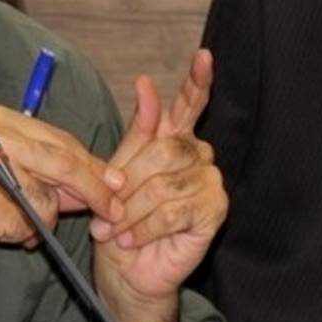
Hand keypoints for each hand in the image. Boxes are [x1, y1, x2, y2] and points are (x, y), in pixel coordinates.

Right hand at [0, 104, 124, 260]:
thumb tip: (100, 182)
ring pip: (48, 198)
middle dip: (95, 190)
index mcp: (2, 120)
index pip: (62, 141)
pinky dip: (22, 233)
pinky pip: (29, 224)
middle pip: (65, 163)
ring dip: (40, 218)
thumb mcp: (5, 168)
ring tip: (10, 219)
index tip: (116, 184)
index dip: (93, 165)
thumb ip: (48, 171)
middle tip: (113, 210)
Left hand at [90, 49, 227, 321]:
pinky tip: (131, 238)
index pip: (190, 104)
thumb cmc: (117, 217)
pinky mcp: (214, 212)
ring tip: (114, 227)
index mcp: (172, 139)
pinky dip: (143, 227)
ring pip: (165, 183)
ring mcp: (209, 182)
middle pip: (165, 149)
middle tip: (107, 204)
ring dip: (131, 210)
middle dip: (128, 179)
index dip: (197, 81)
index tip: (203, 55)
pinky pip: (173, 211)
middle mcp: (196, 156)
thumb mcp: (116, 169)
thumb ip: (136, 132)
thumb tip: (147, 86)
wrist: (125, 266)